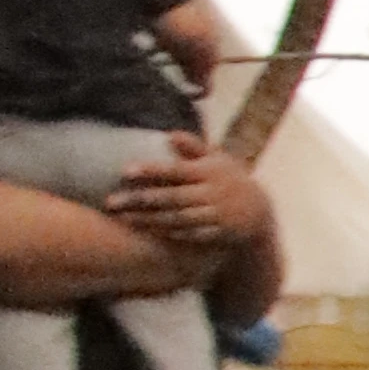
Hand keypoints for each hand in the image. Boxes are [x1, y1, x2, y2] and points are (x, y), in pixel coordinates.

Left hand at [107, 144, 276, 284]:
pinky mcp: (217, 234)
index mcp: (209, 172)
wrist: (258, 212)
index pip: (175, 170)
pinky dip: (168, 234)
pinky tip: (147, 232)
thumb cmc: (229, 180)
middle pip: (170, 197)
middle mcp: (212, 194)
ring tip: (123, 218)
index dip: (151, 170)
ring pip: (176, 218)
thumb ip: (194, 147)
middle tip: (110, 202)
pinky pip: (189, 235)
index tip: (125, 171)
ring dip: (148, 220)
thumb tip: (169, 134)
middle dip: (140, 200)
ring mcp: (215, 215)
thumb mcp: (218, 160)